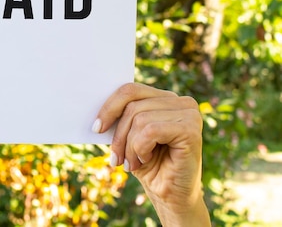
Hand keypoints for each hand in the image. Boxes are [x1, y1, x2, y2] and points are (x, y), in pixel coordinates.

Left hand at [93, 83, 210, 225]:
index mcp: (165, 98)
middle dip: (119, 135)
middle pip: (132, 105)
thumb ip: (122, 118)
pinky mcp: (191, 129)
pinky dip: (141, 148)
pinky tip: (146, 159)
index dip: (109, 107)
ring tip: (134, 162)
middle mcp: (180, 102)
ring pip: (139, 119)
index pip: (130, 90)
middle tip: (117, 159)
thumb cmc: (150, 165)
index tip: (96, 128)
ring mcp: (189, 114)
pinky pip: (150, 130)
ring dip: (129, 146)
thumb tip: (97, 110)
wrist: (171, 196)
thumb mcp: (130, 137)